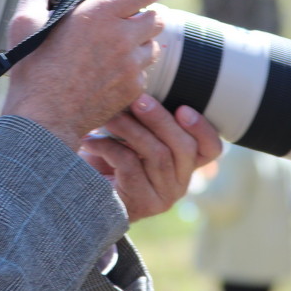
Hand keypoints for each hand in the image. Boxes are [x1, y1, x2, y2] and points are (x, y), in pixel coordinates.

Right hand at [1, 0, 165, 149]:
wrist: (45, 118)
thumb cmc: (33, 70)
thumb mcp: (25, 23)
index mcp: (100, 15)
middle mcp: (122, 38)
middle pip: (158, 17)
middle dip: (149, 14)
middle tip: (132, 17)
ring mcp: (131, 65)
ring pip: (153, 46)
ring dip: (142, 42)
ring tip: (119, 47)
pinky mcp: (133, 88)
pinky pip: (143, 72)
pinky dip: (133, 70)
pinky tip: (112, 72)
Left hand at [78, 95, 221, 221]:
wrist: (80, 189)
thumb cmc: (108, 155)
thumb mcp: (132, 133)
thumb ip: (146, 118)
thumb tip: (141, 87)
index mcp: (185, 163)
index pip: (210, 149)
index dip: (202, 128)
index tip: (183, 108)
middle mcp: (180, 183)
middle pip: (184, 148)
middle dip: (160, 119)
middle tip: (137, 100)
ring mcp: (163, 196)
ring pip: (157, 154)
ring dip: (130, 129)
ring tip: (109, 116)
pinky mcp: (141, 204)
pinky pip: (130, 166)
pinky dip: (108, 147)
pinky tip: (90, 141)